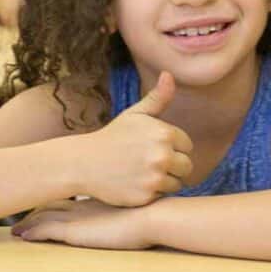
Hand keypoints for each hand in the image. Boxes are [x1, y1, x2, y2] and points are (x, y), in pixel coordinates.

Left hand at [12, 198, 152, 249]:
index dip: (52, 196)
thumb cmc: (154, 209)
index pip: (67, 195)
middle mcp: (83, 204)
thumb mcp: (140, 201)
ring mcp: (77, 217)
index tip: (41, 197)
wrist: (156, 215)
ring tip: (14, 230)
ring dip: (28, 221)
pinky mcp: (74, 232)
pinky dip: (31, 232)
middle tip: (19, 208)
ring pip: (43, 216)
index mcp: (96, 197)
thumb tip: (142, 204)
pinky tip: (20, 237)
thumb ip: (133, 200)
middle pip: (51, 203)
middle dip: (34, 205)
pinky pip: (45, 231)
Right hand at [65, 71, 193, 205]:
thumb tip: (169, 74)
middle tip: (150, 163)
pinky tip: (136, 184)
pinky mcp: (146, 197)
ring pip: (177, 183)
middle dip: (173, 166)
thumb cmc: (112, 137)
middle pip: (187, 166)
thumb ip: (157, 98)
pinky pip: (163, 196)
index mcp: (164, 133)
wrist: (83, 163)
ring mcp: (154, 178)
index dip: (173, 147)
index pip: (187, 145)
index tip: (154, 147)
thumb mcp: (135, 115)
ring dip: (165, 180)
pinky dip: (153, 193)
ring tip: (143, 173)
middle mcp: (162, 155)